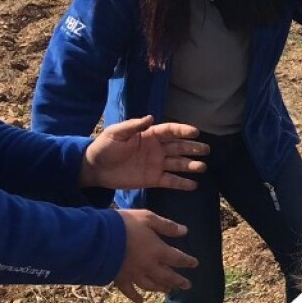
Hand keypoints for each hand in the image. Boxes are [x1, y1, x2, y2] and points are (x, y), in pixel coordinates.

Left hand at [80, 116, 208, 190]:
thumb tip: (151, 117)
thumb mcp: (116, 133)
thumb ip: (133, 126)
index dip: (183, 131)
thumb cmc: (104, 147)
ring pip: (178, 164)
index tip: (195, 132)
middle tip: (206, 150)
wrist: (95, 168)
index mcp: (149, 136)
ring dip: (191, 165)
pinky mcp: (153, 179)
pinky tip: (194, 185)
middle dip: (193, 148)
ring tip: (202, 167)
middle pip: (179, 147)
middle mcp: (157, 149)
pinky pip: (171, 181)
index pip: (170, 131)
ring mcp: (156, 165)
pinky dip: (182, 183)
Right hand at [113, 210, 196, 301]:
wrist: (97, 237)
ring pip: (151, 285)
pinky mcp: (119, 278)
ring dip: (161, 288)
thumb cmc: (124, 225)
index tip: (195, 264)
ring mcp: (134, 274)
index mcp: (157, 251)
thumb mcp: (148, 218)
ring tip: (168, 291)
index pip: (178, 259)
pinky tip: (140, 301)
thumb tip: (184, 231)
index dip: (187, 262)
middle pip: (167, 276)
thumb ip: (166, 225)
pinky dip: (135, 297)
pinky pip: (129, 291)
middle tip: (187, 286)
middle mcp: (149, 266)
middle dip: (178, 281)